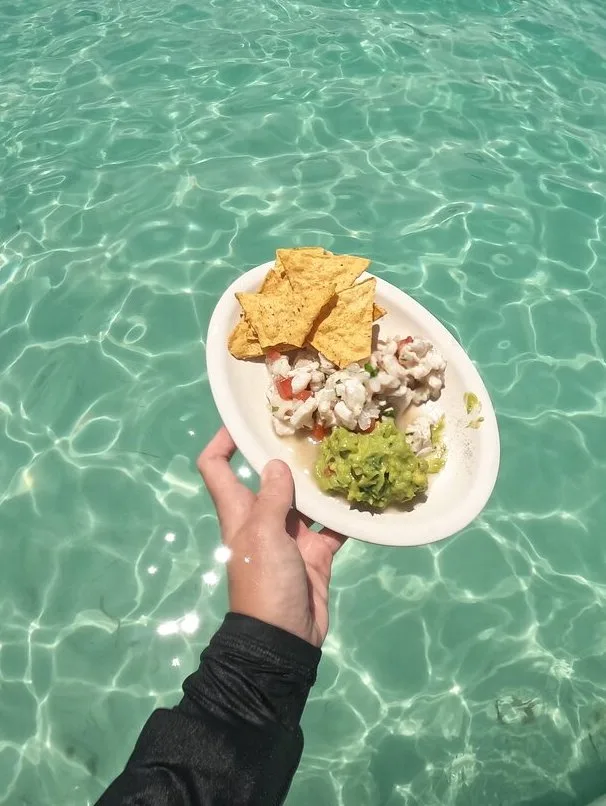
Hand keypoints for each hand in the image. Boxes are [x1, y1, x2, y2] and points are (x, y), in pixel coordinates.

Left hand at [197, 428, 346, 647]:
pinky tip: (364, 495)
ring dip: (321, 482)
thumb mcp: (264, 534)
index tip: (243, 420)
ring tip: (345, 453)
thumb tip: (276, 465)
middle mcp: (262, 517)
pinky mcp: (315, 553)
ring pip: (305, 499)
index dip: (222, 440)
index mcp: (239, 510)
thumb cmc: (264, 581)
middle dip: (286, 454)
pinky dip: (345, 515)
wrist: (283, 639)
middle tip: (315, 428)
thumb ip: (272, 498)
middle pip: (269, 477)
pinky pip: (332, 527)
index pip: (216, 466)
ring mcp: (290, 536)